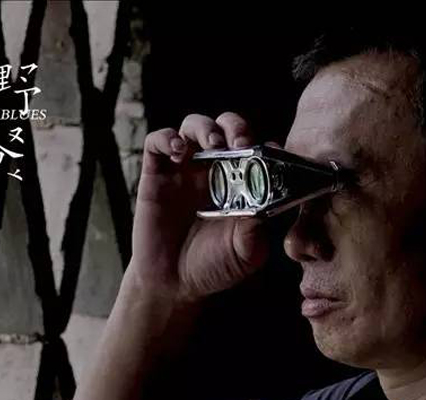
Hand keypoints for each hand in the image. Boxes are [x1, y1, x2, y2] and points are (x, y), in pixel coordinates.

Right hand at [128, 112, 268, 301]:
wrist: (173, 284)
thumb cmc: (213, 265)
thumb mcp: (246, 251)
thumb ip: (257, 228)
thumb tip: (267, 201)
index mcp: (240, 183)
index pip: (254, 149)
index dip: (263, 145)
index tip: (270, 153)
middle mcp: (213, 170)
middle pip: (225, 128)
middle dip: (235, 128)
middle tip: (240, 143)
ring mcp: (184, 169)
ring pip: (194, 126)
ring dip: (206, 128)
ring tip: (213, 144)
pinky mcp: (156, 174)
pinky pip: (158, 142)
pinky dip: (168, 139)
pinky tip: (179, 153)